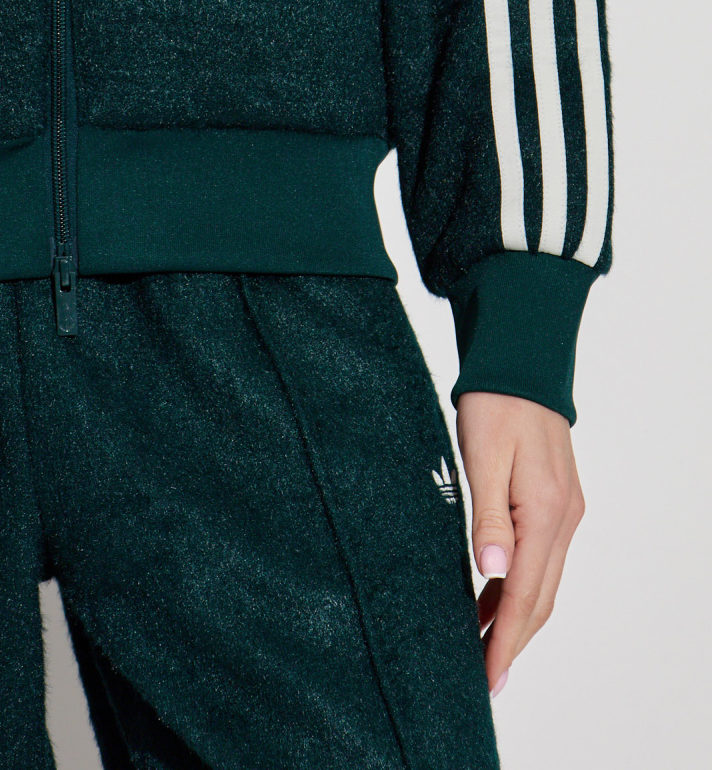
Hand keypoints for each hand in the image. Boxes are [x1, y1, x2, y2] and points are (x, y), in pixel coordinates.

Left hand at [455, 391, 584, 700]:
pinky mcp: (556, 504)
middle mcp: (563, 519)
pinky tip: (490, 598)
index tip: (488, 677)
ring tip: (480, 648)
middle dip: (513, 642)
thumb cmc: (495, 404)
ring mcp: (564, 513)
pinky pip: (541, 559)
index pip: (527, 594)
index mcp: (544, 512)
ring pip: (544, 583)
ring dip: (515, 618)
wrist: (521, 365)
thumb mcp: (483, 457)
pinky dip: (519, 587)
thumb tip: (494, 574)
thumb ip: (488, 518)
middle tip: (483, 678)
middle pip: (541, 599)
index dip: (505, 640)